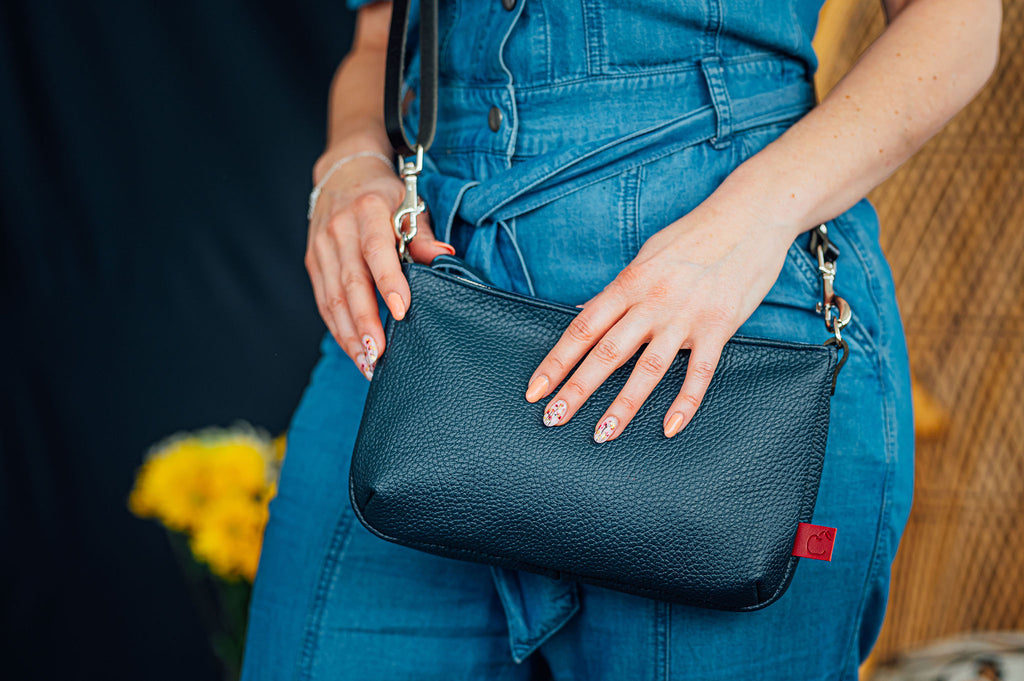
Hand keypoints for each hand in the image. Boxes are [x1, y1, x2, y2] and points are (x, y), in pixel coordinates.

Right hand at [305, 147, 454, 380]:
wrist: (344, 172)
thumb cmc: (386, 195)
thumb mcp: (410, 204)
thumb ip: (423, 236)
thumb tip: (446, 257)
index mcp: (368, 210)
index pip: (377, 250)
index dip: (388, 281)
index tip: (400, 310)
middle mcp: (339, 229)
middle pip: (350, 282)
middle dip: (364, 322)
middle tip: (379, 354)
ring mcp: (322, 247)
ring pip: (332, 297)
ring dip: (349, 334)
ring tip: (367, 363)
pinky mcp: (313, 262)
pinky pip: (324, 301)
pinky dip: (338, 328)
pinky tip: (353, 349)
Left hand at [523, 202, 797, 440]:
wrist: (751, 214)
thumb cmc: (696, 234)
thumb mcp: (647, 254)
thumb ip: (618, 289)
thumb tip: (585, 312)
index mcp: (630, 282)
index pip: (583, 329)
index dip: (556, 361)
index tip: (536, 388)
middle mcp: (652, 301)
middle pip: (607, 353)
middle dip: (577, 389)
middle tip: (553, 418)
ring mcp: (686, 316)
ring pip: (648, 369)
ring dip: (623, 405)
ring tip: (602, 433)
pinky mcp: (720, 327)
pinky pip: (700, 372)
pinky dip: (685, 402)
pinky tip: (669, 427)